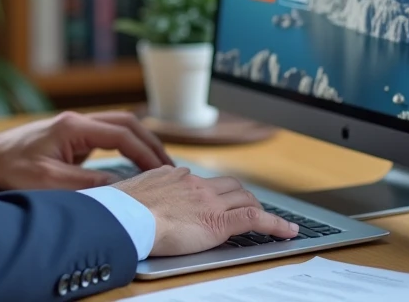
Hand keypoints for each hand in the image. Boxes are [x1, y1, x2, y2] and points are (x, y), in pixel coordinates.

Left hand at [0, 110, 172, 190]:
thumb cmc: (11, 168)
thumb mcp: (49, 182)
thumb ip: (86, 185)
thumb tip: (120, 189)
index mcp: (74, 127)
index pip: (121, 134)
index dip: (145, 152)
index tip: (161, 171)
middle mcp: (78, 121)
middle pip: (127, 123)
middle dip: (151, 143)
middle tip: (169, 167)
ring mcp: (75, 127)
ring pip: (119, 126)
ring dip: (140, 143)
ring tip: (158, 165)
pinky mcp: (72, 136)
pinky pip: (108, 136)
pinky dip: (126, 146)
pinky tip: (135, 163)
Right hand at [114, 166, 298, 255]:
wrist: (125, 217)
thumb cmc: (120, 211)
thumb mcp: (130, 193)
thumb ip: (144, 193)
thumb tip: (140, 198)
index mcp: (173, 177)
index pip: (201, 179)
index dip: (215, 190)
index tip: (216, 198)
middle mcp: (194, 184)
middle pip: (230, 185)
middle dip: (243, 196)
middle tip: (248, 209)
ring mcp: (208, 201)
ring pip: (245, 198)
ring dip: (258, 208)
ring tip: (268, 221)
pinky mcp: (218, 221)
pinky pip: (255, 218)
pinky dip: (276, 224)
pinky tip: (288, 232)